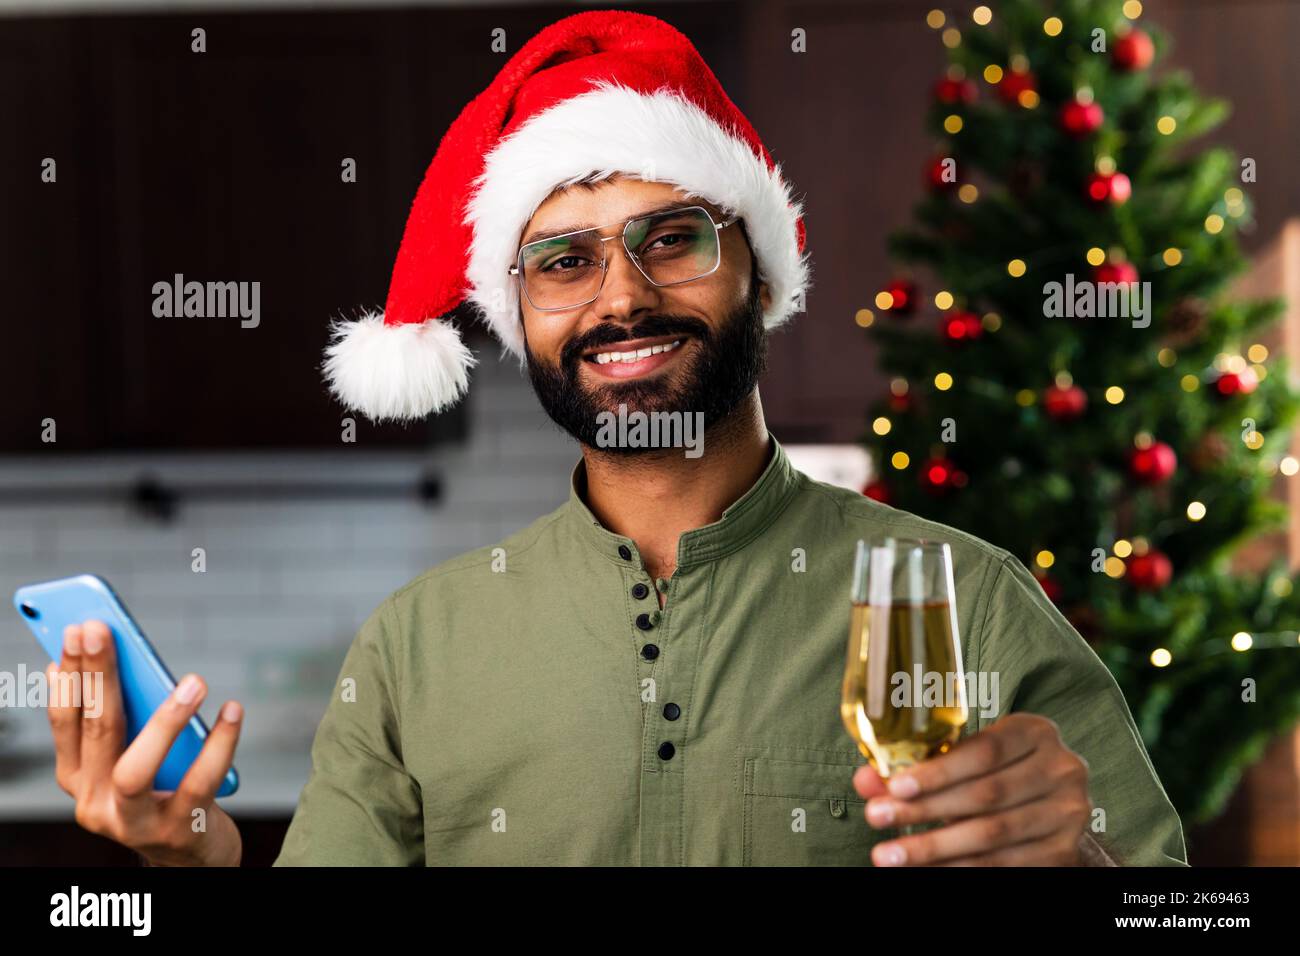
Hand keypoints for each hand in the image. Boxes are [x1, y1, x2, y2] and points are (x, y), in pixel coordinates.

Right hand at [47, 619, 244, 865]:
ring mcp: (134, 822)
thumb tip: (129, 661)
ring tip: (194, 681)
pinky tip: (233, 709)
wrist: (192, 857)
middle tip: (103, 630)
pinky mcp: (178, 831)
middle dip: (97, 676)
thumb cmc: (165, 791)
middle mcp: (95, 803)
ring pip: (134, 770)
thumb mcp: (136, 756)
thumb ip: (130, 720)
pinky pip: (199, 782)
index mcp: (78, 780)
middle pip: (95, 733)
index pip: (66, 721)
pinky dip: (220, 743)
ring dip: (165, 720)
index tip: (76, 631)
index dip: (69, 676)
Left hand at [852, 713, 1090, 865]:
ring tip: (890, 855)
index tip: (894, 787)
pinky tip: (926, 868)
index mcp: (1035, 732)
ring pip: (991, 834)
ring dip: (934, 847)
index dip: (938, 771)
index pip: (984, 751)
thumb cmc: (997, 771)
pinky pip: (1003, 863)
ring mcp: (1067, 813)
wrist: (1052, 806)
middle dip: (925, 810)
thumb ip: (919, 765)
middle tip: (877, 818)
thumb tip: (866, 781)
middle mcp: (1061, 769)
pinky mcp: (1063, 851)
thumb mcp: (966, 757)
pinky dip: (959, 867)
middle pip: (984, 795)